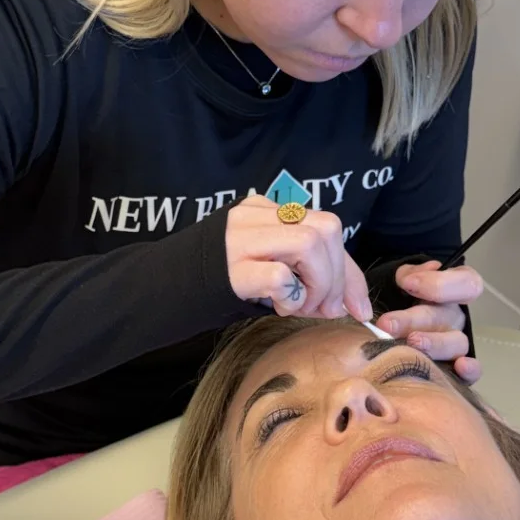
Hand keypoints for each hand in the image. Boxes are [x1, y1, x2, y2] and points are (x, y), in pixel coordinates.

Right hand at [225, 196, 373, 322]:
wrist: (160, 289)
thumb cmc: (217, 283)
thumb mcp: (263, 266)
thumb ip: (302, 273)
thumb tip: (348, 302)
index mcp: (264, 211)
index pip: (326, 229)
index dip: (350, 272)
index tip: (359, 307)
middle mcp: (254, 216)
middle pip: (326, 229)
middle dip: (337, 277)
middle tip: (321, 309)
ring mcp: (241, 239)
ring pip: (310, 245)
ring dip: (318, 286)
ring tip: (297, 306)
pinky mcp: (231, 269)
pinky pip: (280, 276)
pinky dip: (291, 297)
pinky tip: (276, 307)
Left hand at [371, 261, 483, 383]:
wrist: (385, 320)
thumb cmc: (396, 297)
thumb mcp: (400, 278)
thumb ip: (407, 274)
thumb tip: (410, 279)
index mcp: (452, 290)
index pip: (465, 283)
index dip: (439, 284)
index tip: (407, 284)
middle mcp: (456, 316)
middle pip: (448, 317)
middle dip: (414, 320)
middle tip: (387, 325)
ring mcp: (456, 344)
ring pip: (457, 344)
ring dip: (434, 344)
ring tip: (411, 344)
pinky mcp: (453, 368)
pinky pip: (471, 372)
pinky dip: (469, 371)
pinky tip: (459, 368)